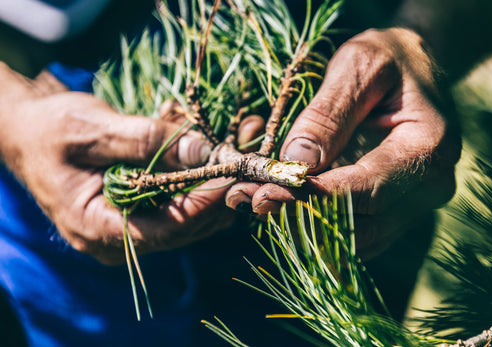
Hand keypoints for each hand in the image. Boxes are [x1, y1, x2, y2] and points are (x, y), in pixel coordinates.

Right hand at [0, 63, 259, 263]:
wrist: (28, 133)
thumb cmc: (50, 129)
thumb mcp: (94, 128)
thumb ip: (147, 141)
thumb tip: (204, 152)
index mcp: (94, 227)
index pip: (163, 229)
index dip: (202, 205)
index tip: (231, 176)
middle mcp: (116, 238)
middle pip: (184, 228)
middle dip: (219, 195)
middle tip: (249, 164)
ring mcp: (129, 227)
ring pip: (187, 218)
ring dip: (216, 186)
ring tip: (241, 151)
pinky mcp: (138, 212)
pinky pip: (178, 204)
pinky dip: (200, 181)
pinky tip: (219, 156)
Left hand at [225, 28, 460, 258]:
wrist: (415, 66)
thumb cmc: (389, 58)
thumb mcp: (358, 65)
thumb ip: (329, 114)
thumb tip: (297, 162)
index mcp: (429, 147)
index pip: (368, 189)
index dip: (316, 197)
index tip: (267, 193)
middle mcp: (429, 186)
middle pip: (362, 223)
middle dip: (301, 216)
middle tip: (251, 200)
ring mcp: (414, 203)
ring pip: (358, 238)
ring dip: (304, 227)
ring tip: (256, 202)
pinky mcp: (395, 208)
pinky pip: (357, 231)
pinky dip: (318, 225)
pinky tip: (282, 205)